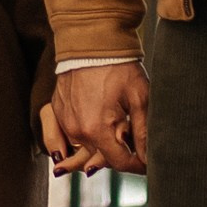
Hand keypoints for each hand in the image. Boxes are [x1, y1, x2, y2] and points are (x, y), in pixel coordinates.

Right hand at [42, 60, 149, 177]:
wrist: (91, 40)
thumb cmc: (118, 66)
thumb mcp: (140, 98)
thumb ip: (144, 133)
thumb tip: (149, 159)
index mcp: (96, 129)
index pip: (119, 163)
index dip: (137, 165)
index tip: (148, 162)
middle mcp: (76, 130)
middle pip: (101, 159)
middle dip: (120, 154)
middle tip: (134, 139)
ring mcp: (64, 121)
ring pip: (86, 149)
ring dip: (102, 146)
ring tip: (117, 127)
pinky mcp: (57, 112)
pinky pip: (71, 136)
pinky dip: (85, 136)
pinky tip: (97, 124)